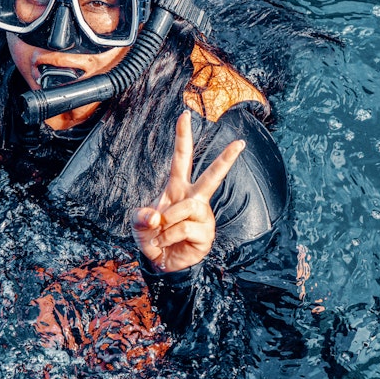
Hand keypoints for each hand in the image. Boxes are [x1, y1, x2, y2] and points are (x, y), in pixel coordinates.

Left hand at [133, 110, 244, 272]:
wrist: (160, 263)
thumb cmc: (152, 236)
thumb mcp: (139, 223)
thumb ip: (141, 217)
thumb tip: (157, 217)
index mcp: (176, 187)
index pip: (181, 158)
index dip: (182, 137)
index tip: (185, 115)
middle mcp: (193, 198)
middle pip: (211, 175)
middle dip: (226, 159)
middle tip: (240, 143)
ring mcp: (202, 216)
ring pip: (189, 207)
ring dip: (168, 220)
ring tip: (161, 233)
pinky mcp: (206, 234)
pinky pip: (185, 228)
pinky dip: (169, 236)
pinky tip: (167, 243)